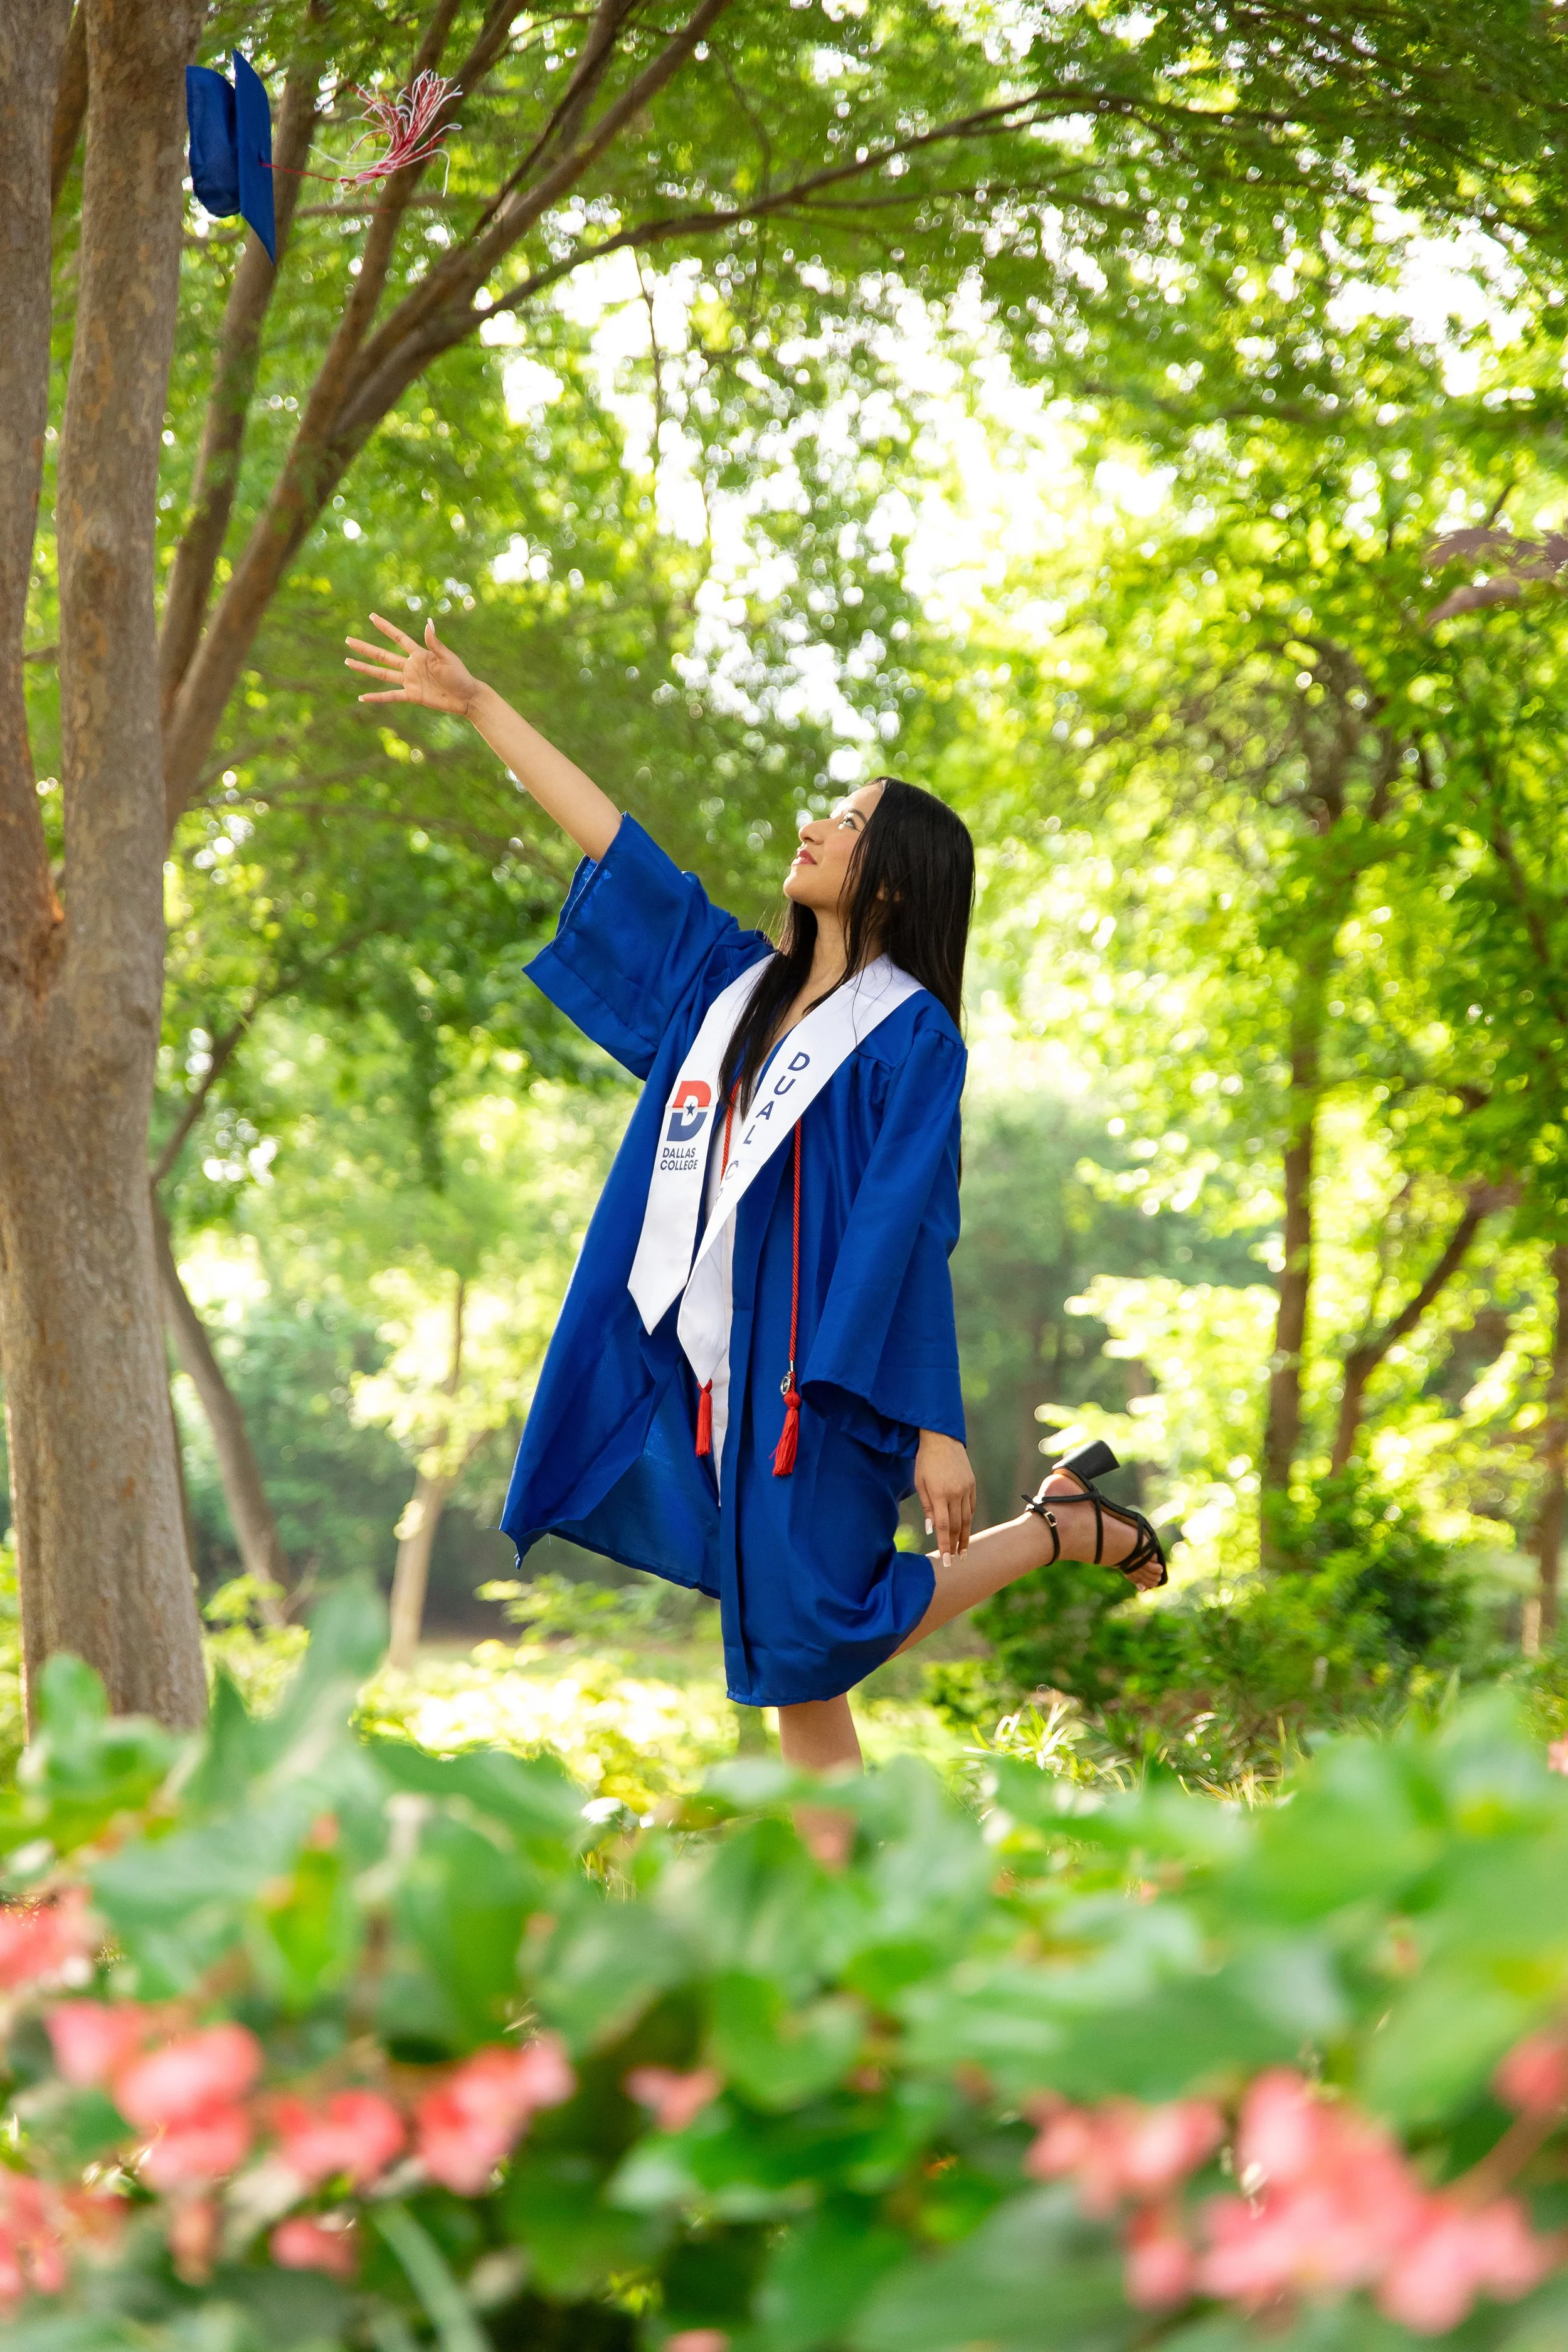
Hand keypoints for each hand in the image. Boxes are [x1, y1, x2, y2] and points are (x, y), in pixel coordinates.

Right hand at [345, 613, 482, 716]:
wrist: (467, 697)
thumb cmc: (460, 675)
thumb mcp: (447, 658)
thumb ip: (434, 642)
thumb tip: (428, 622)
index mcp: (419, 653)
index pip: (398, 638)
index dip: (385, 627)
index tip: (371, 616)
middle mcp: (411, 666)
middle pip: (383, 655)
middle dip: (365, 648)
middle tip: (348, 640)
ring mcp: (410, 681)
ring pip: (382, 673)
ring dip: (364, 669)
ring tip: (348, 662)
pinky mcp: (412, 695)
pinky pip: (390, 696)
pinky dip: (377, 697)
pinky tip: (362, 697)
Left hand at [916, 1430, 974, 1564]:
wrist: (942, 1438)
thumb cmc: (925, 1461)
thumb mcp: (920, 1483)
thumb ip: (927, 1507)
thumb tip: (932, 1530)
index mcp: (940, 1494)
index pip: (944, 1526)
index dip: (945, 1545)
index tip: (946, 1561)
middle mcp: (956, 1493)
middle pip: (957, 1526)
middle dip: (955, 1545)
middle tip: (955, 1560)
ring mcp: (966, 1489)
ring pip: (967, 1518)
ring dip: (965, 1536)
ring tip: (963, 1551)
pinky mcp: (972, 1484)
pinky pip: (971, 1507)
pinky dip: (968, 1520)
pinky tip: (966, 1530)